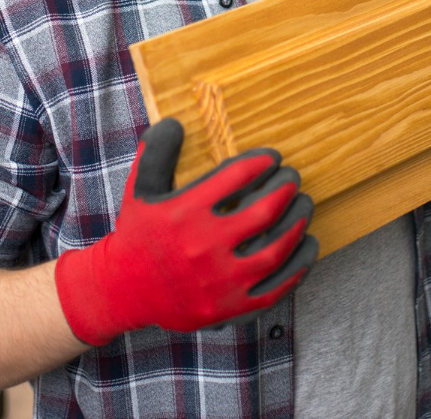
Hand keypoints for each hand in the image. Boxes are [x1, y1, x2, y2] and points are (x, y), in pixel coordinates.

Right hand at [54, 118, 317, 345]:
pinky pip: (275, 288)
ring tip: (304, 204)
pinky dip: (297, 266)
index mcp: (183, 213)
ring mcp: (219, 282)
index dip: (260, 162)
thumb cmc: (137, 235)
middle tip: (293, 178)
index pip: (234, 177)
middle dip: (285, 190)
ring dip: (296, 223)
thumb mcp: (139, 189)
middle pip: (261, 212)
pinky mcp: (230, 308)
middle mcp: (203, 247)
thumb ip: (156, 152)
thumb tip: (176, 122)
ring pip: (275, 250)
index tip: (273, 157)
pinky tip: (307, 245)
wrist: (124, 292)